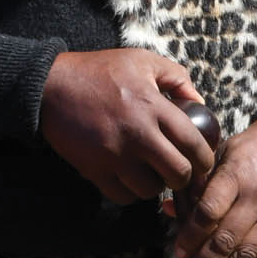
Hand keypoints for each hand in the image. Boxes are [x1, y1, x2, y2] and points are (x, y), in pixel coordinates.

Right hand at [39, 49, 214, 203]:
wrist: (51, 85)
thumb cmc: (100, 71)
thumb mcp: (143, 61)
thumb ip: (177, 78)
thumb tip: (200, 103)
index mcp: (153, 106)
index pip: (194, 143)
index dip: (205, 159)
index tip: (203, 162)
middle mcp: (137, 133)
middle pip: (178, 173)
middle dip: (185, 177)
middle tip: (181, 172)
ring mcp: (114, 154)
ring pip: (151, 189)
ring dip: (156, 185)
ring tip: (153, 174)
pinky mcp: (94, 169)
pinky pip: (122, 196)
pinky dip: (131, 193)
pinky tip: (131, 179)